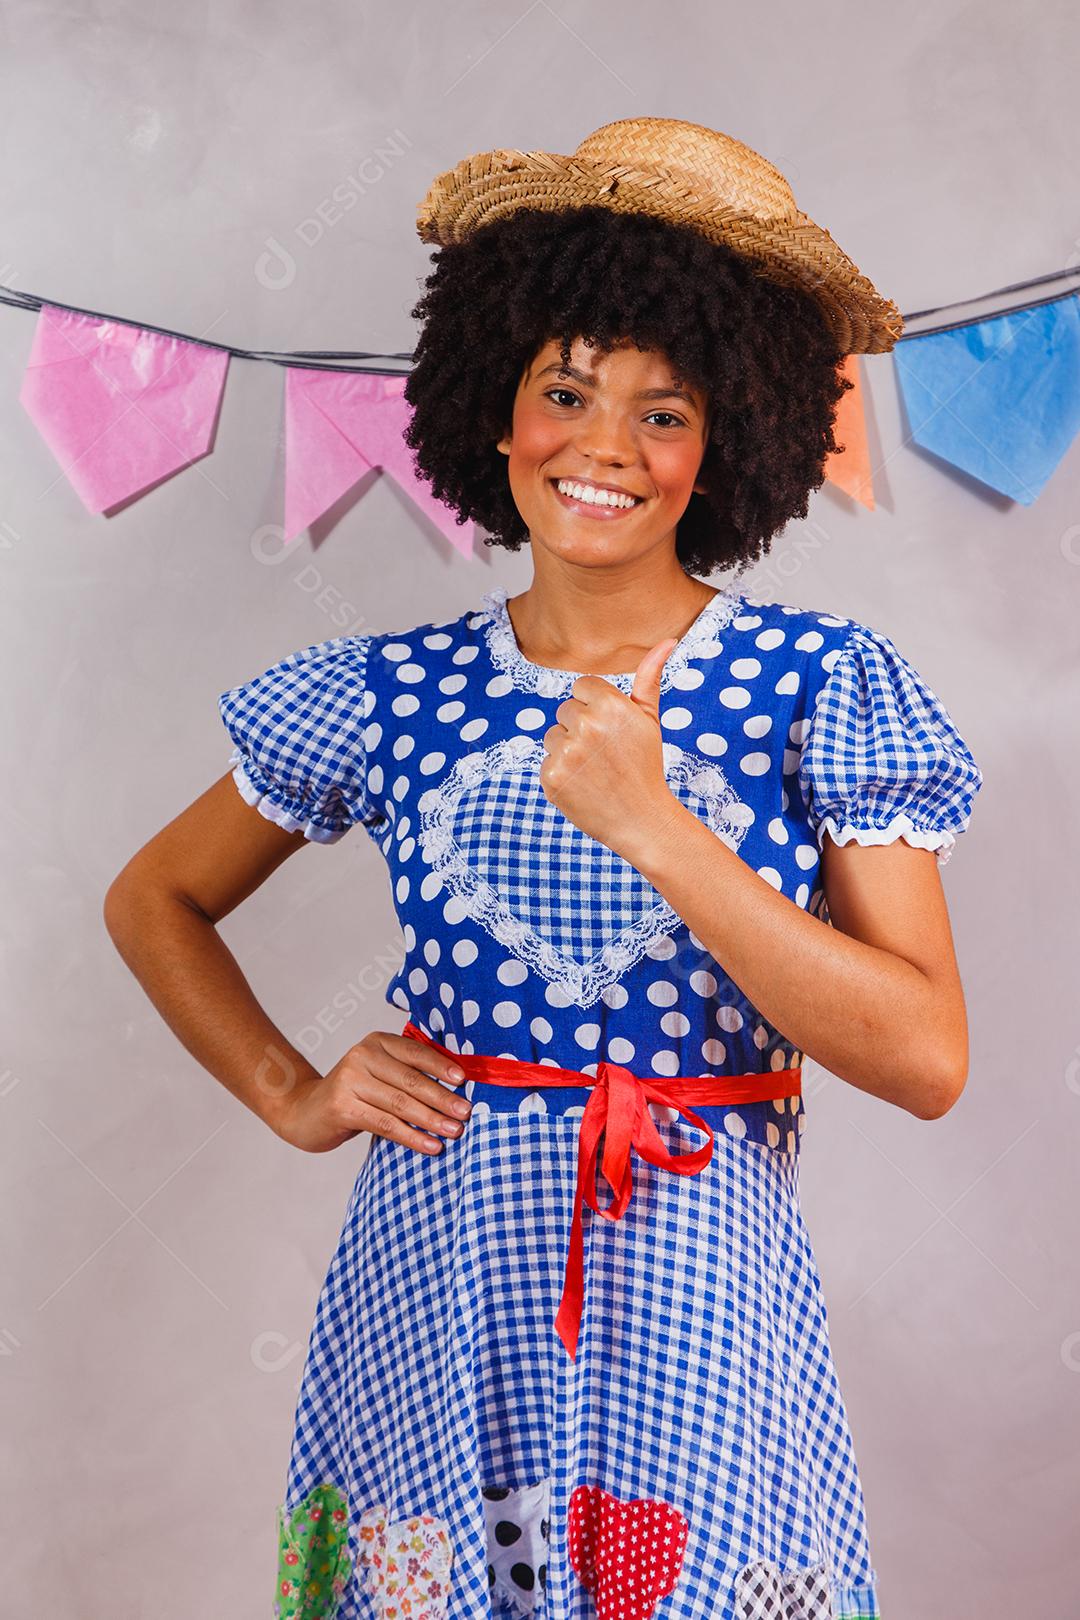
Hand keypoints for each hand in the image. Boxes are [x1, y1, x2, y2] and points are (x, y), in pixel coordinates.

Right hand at [271, 1030, 472, 1154]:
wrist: (304, 1111)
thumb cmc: (353, 1094)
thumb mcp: (378, 1074)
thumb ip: (407, 1073)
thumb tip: (457, 1087)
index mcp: (376, 1042)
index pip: (415, 1052)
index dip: (441, 1066)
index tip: (464, 1080)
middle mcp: (362, 1055)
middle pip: (411, 1079)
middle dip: (442, 1097)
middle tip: (466, 1113)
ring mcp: (349, 1080)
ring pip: (400, 1103)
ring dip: (432, 1119)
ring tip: (455, 1131)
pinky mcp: (342, 1107)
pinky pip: (386, 1124)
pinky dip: (412, 1136)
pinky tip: (432, 1146)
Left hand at [539, 637, 684, 864]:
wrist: (642, 820)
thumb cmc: (645, 765)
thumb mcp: (650, 719)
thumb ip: (649, 677)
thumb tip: (668, 640)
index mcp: (611, 706)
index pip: (583, 686)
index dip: (596, 707)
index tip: (611, 729)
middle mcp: (587, 726)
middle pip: (565, 710)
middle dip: (581, 727)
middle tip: (605, 753)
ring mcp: (566, 753)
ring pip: (552, 736)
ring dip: (567, 749)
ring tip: (594, 769)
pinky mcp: (551, 778)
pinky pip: (546, 762)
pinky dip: (561, 773)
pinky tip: (584, 785)